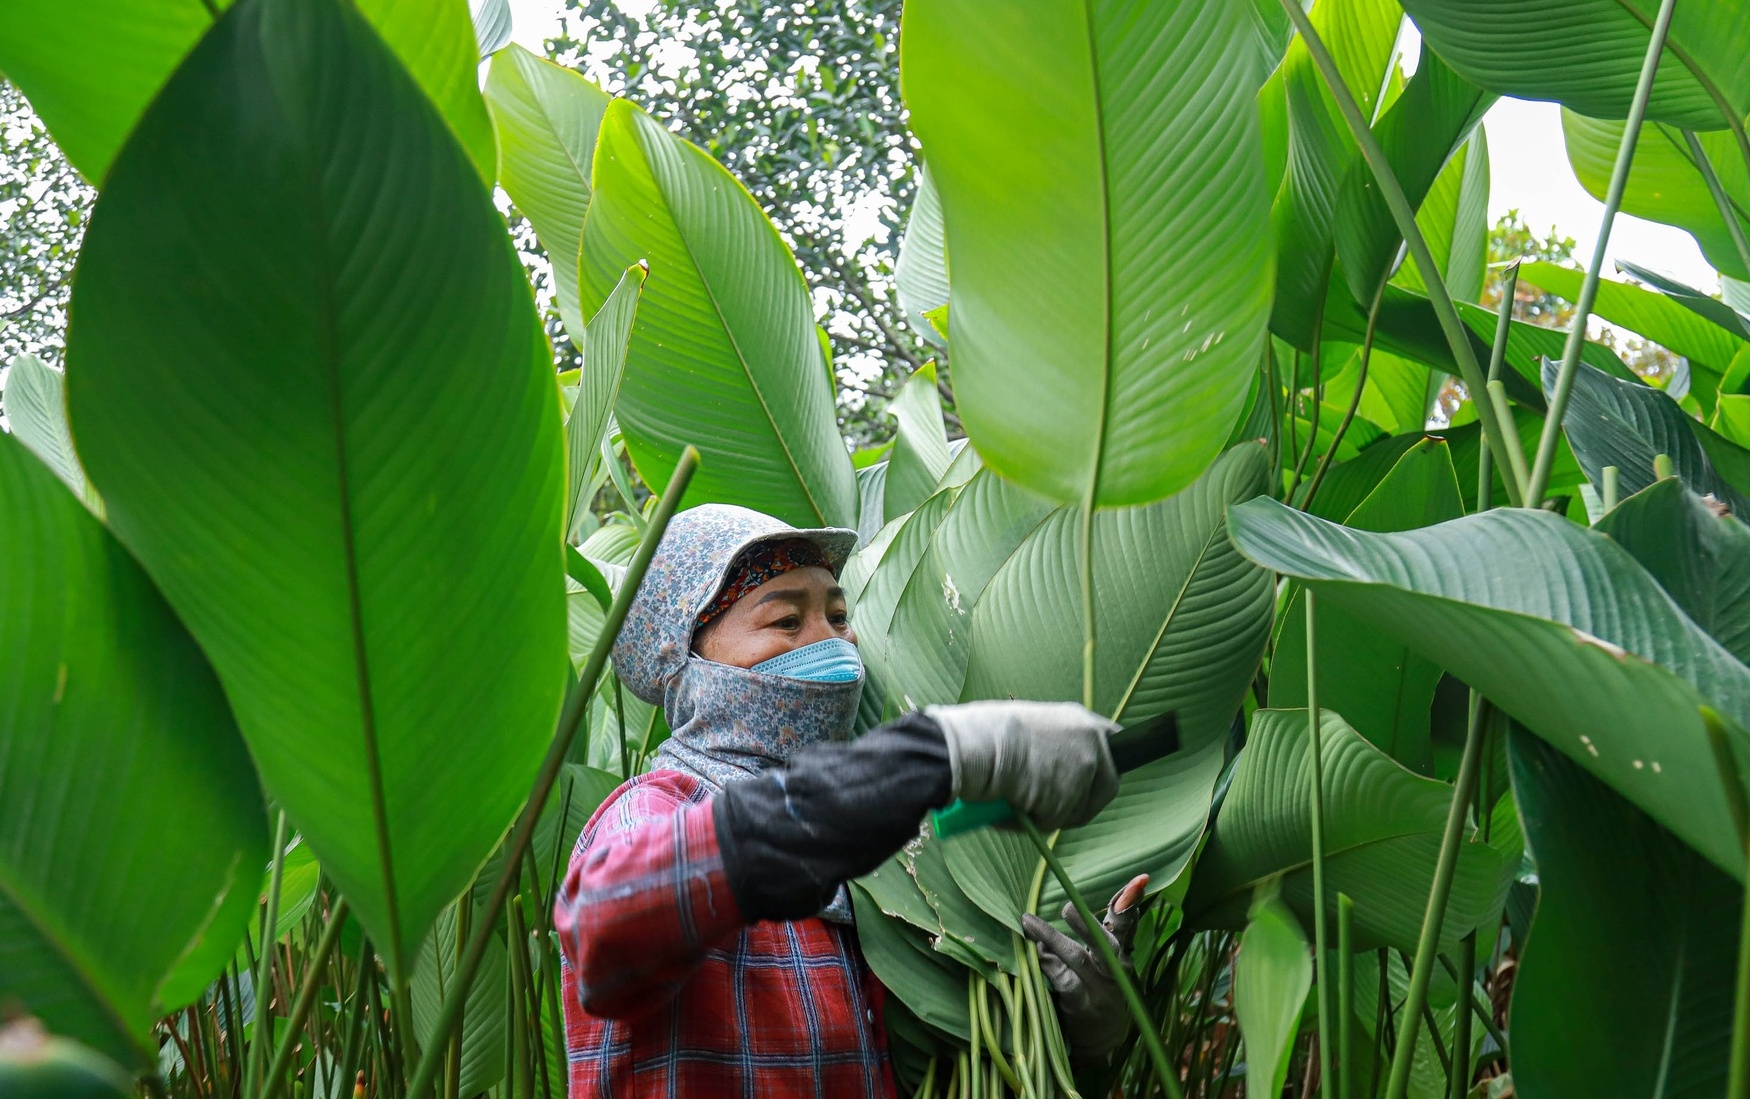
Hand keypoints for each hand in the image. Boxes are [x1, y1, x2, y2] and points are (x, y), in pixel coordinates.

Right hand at [926, 700, 1119, 829]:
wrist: (978, 746)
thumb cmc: (988, 735)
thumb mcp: (1031, 728)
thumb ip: (1053, 745)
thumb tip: (1050, 769)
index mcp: (1080, 721)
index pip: (1115, 742)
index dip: (1107, 765)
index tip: (1098, 778)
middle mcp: (1092, 743)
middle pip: (1107, 785)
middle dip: (1084, 803)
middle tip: (1055, 809)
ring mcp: (1085, 770)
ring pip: (1079, 809)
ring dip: (1054, 814)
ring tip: (1021, 803)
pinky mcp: (1071, 797)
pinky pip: (1056, 821)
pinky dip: (1036, 822)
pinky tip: (1014, 807)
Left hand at [1021, 873, 1148, 1060]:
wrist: (1103, 1038)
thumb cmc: (1102, 986)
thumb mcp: (1109, 958)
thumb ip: (1105, 928)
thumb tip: (1099, 893)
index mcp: (1123, 953)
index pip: (1127, 923)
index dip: (1132, 901)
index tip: (1141, 879)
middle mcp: (1117, 970)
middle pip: (1105, 942)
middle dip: (1086, 923)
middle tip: (1066, 907)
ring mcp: (1101, 990)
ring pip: (1078, 960)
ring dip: (1052, 939)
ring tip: (1029, 921)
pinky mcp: (1084, 1006)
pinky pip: (1063, 982)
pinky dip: (1047, 965)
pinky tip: (1033, 952)